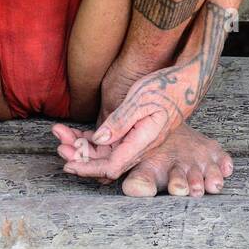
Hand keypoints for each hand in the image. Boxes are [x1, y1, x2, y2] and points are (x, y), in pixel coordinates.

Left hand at [58, 62, 199, 181]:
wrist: (188, 81)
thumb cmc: (167, 87)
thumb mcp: (141, 99)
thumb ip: (120, 121)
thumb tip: (98, 139)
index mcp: (143, 141)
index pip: (112, 166)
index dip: (89, 168)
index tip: (68, 166)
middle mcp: (141, 146)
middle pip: (107, 162)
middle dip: (81, 158)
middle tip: (59, 147)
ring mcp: (140, 140)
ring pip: (109, 153)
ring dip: (86, 148)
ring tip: (64, 137)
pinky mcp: (138, 133)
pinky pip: (114, 143)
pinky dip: (96, 140)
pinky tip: (81, 134)